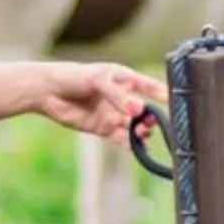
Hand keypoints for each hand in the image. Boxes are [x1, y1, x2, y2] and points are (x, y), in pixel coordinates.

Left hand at [33, 61, 168, 139]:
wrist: (47, 92)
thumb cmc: (73, 77)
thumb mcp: (98, 81)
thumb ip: (118, 96)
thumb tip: (137, 111)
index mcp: (124, 79)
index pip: (149, 86)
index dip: (163, 94)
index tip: (176, 102)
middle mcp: (122, 97)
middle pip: (145, 110)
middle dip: (152, 117)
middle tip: (151, 122)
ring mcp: (113, 114)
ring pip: (134, 126)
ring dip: (141, 131)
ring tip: (141, 132)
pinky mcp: (103, 128)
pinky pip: (121, 138)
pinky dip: (130, 144)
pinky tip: (136, 146)